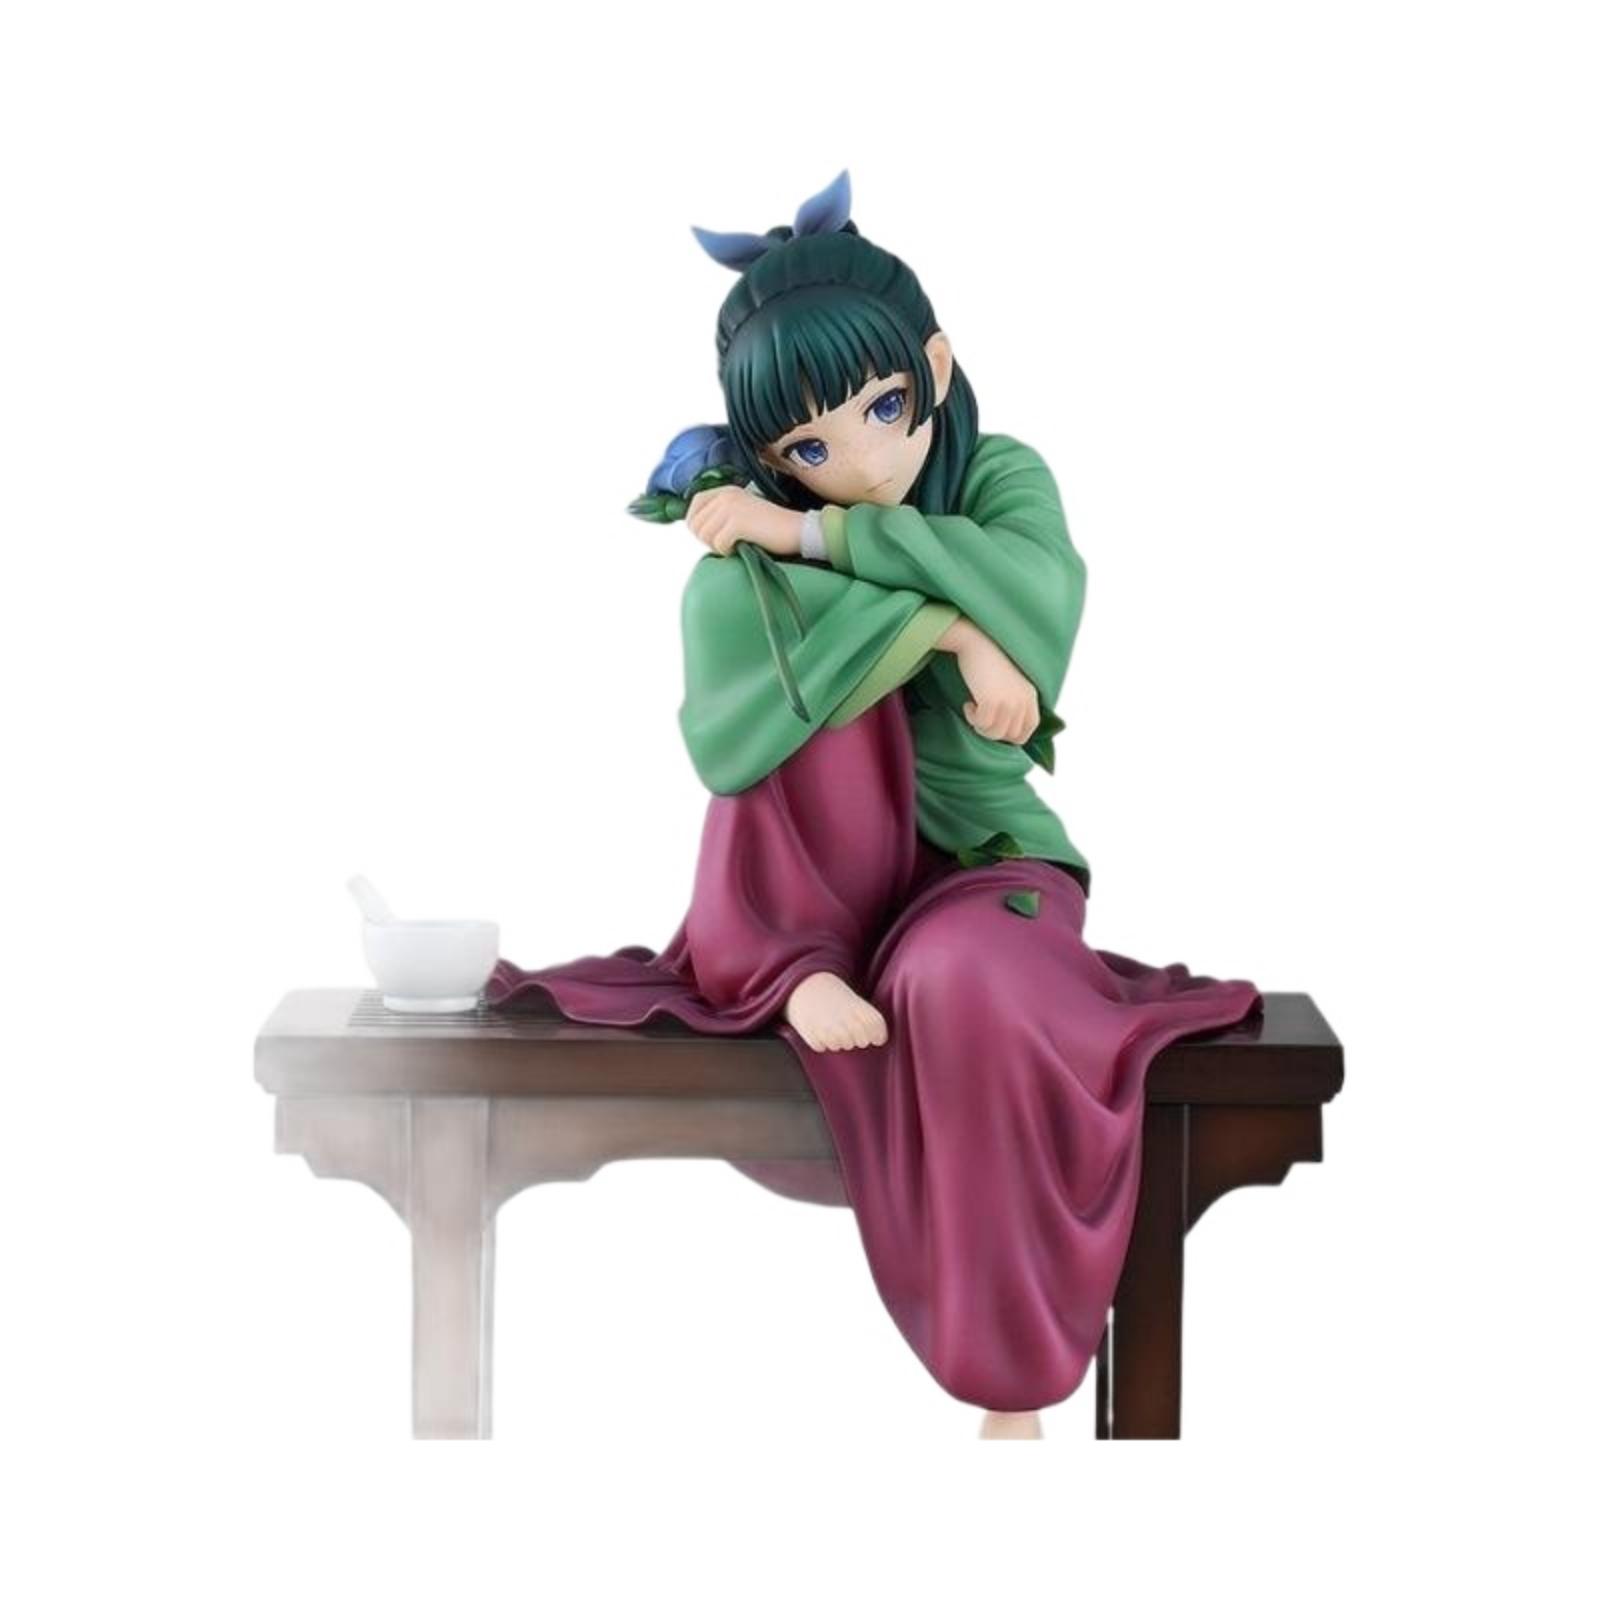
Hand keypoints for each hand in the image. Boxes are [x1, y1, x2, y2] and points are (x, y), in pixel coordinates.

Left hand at [685, 485, 802, 556]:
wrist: (797, 530)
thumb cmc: (770, 528)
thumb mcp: (742, 512)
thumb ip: (719, 514)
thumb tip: (696, 528)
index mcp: (726, 490)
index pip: (694, 505)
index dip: (698, 525)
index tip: (713, 536)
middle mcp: (726, 495)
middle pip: (696, 525)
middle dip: (709, 540)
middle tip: (729, 543)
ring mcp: (731, 508)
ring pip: (705, 536)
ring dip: (718, 547)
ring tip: (737, 544)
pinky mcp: (737, 522)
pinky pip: (718, 544)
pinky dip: (728, 551)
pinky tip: (742, 547)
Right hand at [955, 629, 1039, 744]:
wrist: (975, 641)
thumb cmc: (988, 660)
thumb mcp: (1010, 683)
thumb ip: (1014, 701)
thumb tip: (1004, 728)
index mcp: (1030, 695)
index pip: (1028, 729)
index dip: (1011, 733)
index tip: (995, 725)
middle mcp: (1023, 700)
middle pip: (1009, 735)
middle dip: (992, 729)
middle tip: (980, 715)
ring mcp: (1009, 702)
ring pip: (995, 733)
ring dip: (980, 725)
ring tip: (974, 708)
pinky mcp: (993, 701)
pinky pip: (982, 724)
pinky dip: (972, 718)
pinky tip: (968, 704)